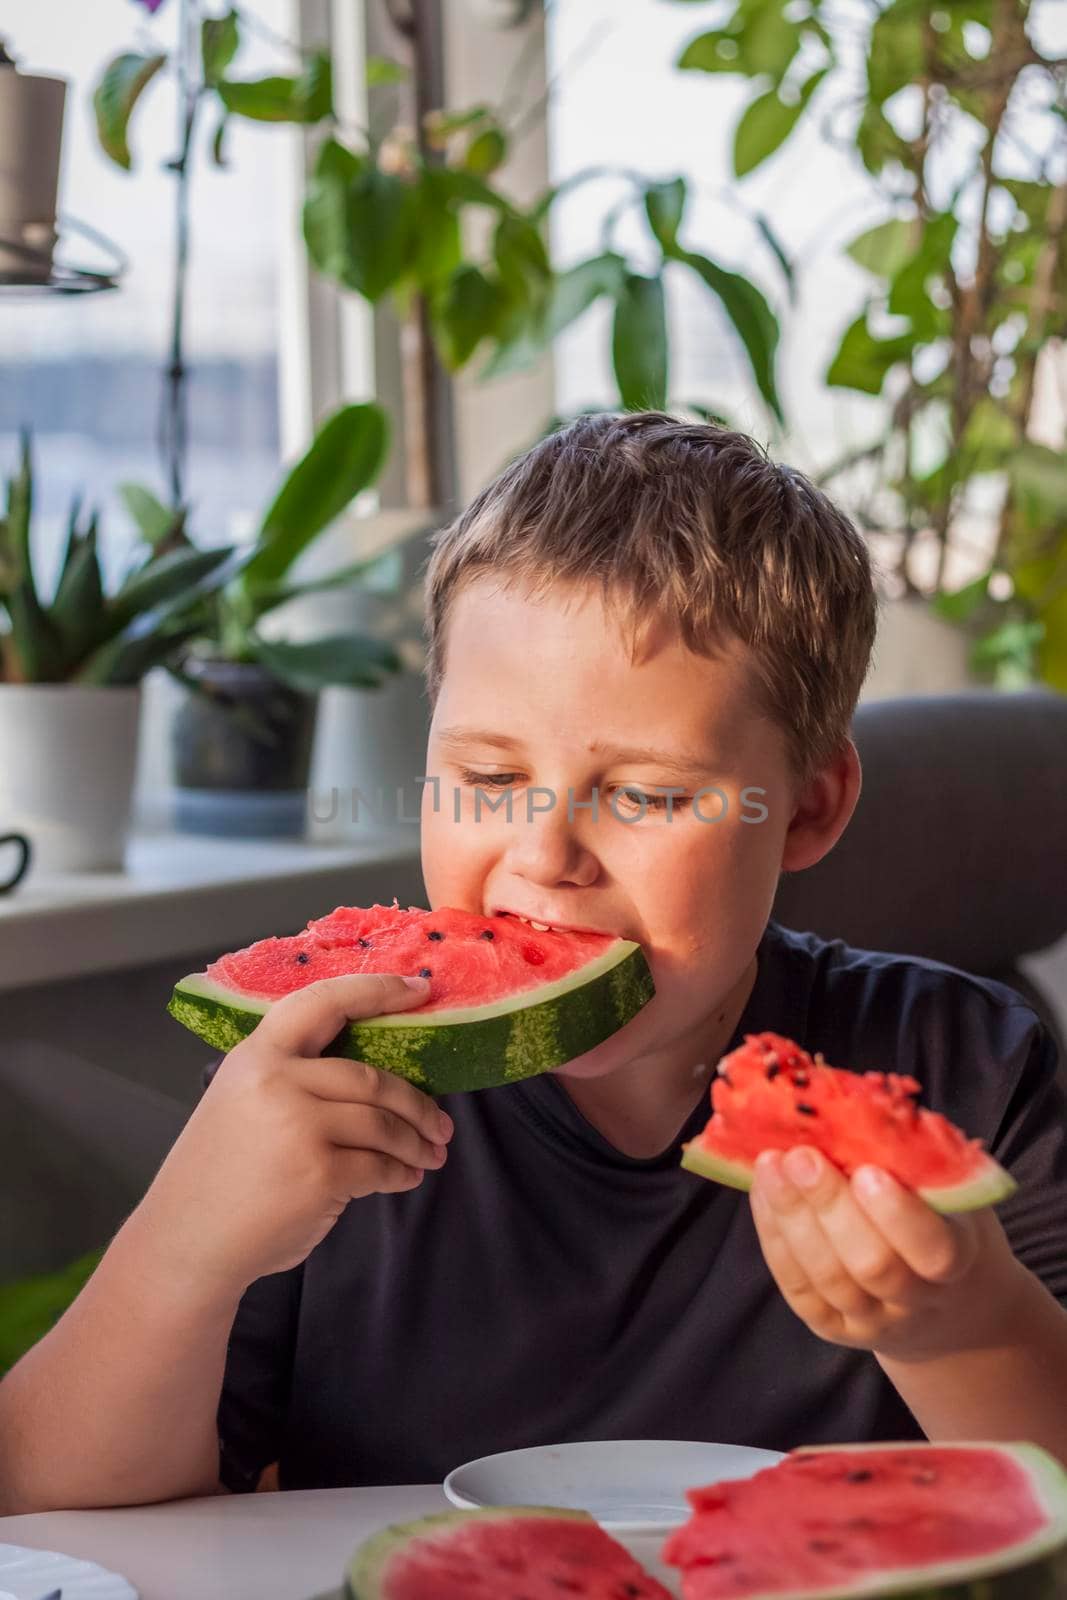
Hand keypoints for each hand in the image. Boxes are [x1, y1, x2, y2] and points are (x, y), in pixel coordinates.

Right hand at [129, 973, 453, 1295]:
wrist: (187, 1242)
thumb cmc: (220, 1174)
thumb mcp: (241, 1102)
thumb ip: (293, 1080)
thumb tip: (374, 1078)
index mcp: (257, 1055)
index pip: (324, 1003)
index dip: (377, 990)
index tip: (418, 988)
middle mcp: (278, 1081)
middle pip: (372, 1078)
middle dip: (417, 1103)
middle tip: (441, 1123)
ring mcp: (299, 1126)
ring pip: (383, 1123)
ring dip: (416, 1141)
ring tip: (432, 1154)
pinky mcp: (319, 1172)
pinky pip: (379, 1166)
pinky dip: (401, 1173)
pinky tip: (406, 1178)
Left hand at [749, 1146, 1019, 1361]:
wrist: (947, 1302)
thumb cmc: (944, 1222)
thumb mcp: (950, 1190)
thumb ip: (916, 1160)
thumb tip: (862, 1108)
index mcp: (959, 1262)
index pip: (933, 1250)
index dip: (898, 1214)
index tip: (867, 1170)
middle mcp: (916, 1301)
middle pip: (871, 1265)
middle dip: (830, 1206)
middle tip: (801, 1156)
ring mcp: (871, 1320)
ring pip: (826, 1278)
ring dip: (792, 1217)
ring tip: (770, 1165)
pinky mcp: (831, 1327)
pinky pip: (797, 1287)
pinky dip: (774, 1237)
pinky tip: (763, 1193)